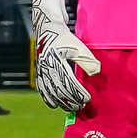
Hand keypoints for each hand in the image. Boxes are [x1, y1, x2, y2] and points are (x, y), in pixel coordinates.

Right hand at [29, 0, 99, 114]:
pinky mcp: (39, 72)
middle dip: (71, 101)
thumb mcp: (79, 47)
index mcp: (58, 63)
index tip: (88, 99)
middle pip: (60, 91)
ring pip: (50, 92)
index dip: (79, 94)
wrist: (46, 29)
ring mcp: (42, 71)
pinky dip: (48, 98)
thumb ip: (88, 61)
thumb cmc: (65, 37)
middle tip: (81, 107)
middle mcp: (48, 69)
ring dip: (60, 102)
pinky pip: (42, 89)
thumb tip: (97, 74)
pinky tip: (53, 104)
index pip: (70, 84)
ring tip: (70, 108)